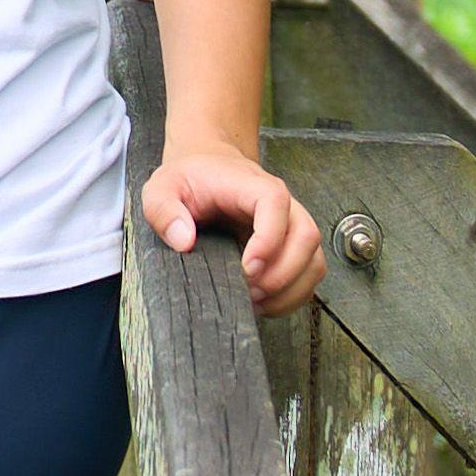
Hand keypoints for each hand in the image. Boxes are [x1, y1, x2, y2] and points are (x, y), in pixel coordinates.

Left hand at [140, 146, 322, 312]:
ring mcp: (291, 227)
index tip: (247, 268)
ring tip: (255, 302)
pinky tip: (264, 303)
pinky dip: (292, 297)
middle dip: (282, 273)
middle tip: (249, 291)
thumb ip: (165, 211)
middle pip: (306, 236)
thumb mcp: (161, 189)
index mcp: (251, 185)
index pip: (276, 203)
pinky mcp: (293, 249)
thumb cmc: (189, 181)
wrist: (208, 172)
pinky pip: (310, 275)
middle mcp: (282, 205)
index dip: (268, 239)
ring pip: (314, 260)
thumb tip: (184, 241)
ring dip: (290, 290)